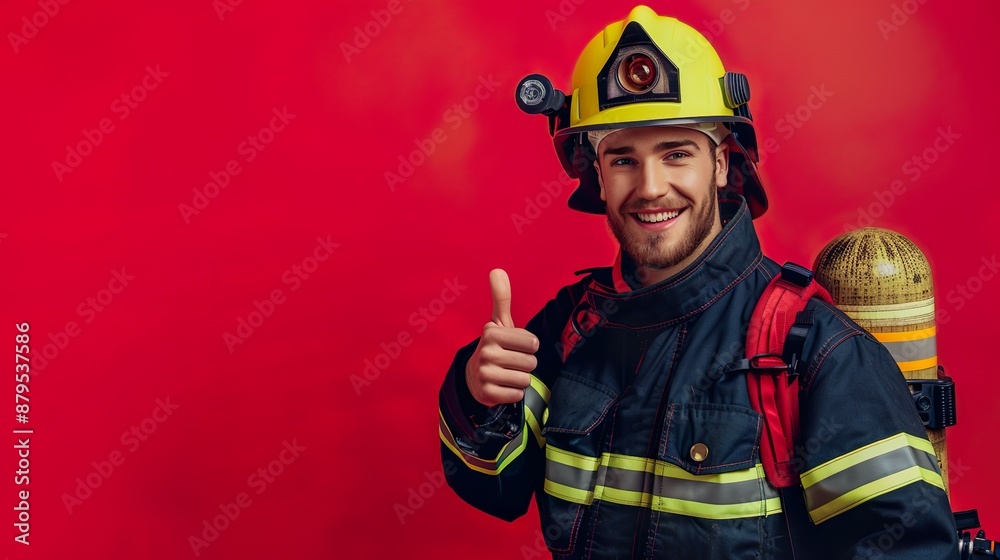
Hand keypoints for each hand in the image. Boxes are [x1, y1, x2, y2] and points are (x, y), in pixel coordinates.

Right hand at [465, 269, 539, 406]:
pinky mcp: (487, 394)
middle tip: (510, 362)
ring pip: (525, 379)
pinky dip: (514, 393)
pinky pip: (518, 394)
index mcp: (492, 332)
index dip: (528, 346)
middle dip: (525, 364)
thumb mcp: (498, 323)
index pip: (532, 342)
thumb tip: (497, 269)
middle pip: (531, 362)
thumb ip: (501, 298)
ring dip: (520, 379)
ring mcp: (485, 374)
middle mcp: (486, 352)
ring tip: (506, 373)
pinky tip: (502, 386)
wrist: (473, 377)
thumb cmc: (494, 347)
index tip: (514, 346)